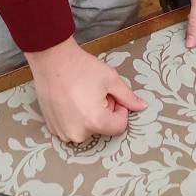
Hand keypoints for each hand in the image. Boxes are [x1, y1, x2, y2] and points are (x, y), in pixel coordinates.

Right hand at [26, 36, 146, 142]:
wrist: (52, 60)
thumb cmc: (82, 68)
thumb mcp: (111, 79)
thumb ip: (128, 96)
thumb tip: (142, 107)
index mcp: (96, 122)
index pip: (119, 126)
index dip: (120, 109)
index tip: (111, 95)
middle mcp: (78, 134)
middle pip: (103, 127)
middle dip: (104, 110)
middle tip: (94, 91)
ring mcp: (63, 133)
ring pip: (88, 127)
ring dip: (89, 114)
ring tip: (81, 94)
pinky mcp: (53, 129)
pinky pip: (72, 127)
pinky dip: (75, 116)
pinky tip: (70, 98)